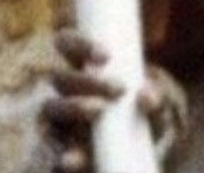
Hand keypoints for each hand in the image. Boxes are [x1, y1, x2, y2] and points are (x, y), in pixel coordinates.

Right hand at [29, 30, 174, 172]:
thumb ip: (154, 101)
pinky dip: (58, 152)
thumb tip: (145, 97)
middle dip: (87, 80)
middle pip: (59, 76)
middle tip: (119, 89)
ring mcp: (55, 121)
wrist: (131, 160)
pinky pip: (49, 149)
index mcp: (81, 70)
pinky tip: (70, 158)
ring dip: (73, 106)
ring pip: (50, 107)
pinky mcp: (54, 151)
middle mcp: (63, 93)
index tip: (107, 55)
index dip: (79, 43)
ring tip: (99, 110)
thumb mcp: (151, 110)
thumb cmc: (138, 122)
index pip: (66, 43)